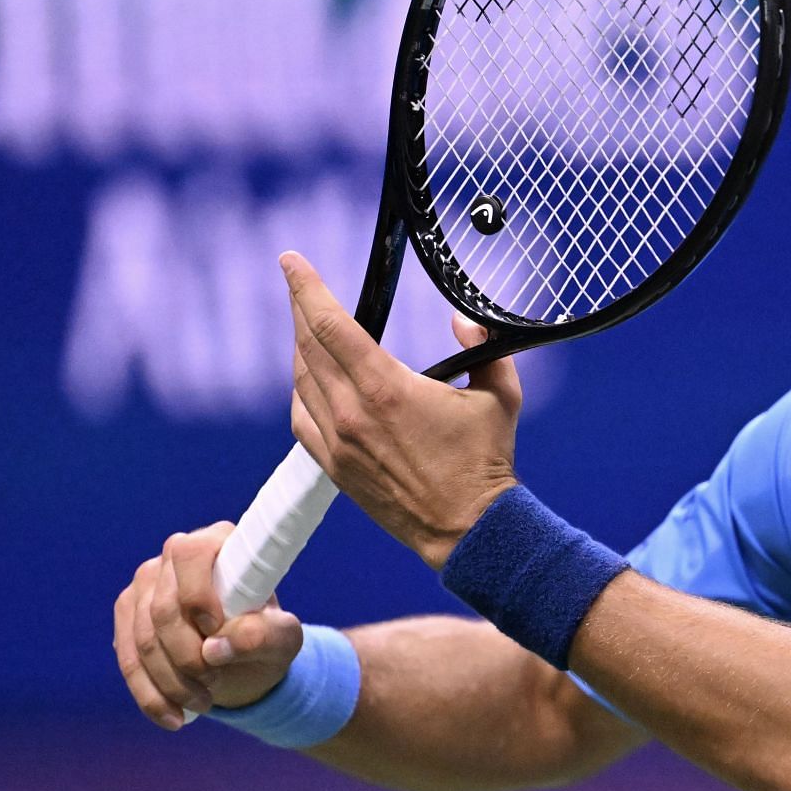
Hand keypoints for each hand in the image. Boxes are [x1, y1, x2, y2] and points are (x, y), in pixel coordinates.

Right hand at [113, 522, 303, 728]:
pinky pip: (127, 658)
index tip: (216, 630)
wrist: (244, 658)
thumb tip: (215, 649)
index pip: (192, 555)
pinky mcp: (128, 614)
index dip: (198, 595)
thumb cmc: (267, 636)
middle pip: (164, 609)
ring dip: (171, 681)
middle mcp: (175, 556)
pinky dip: (150, 694)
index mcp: (218, 543)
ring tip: (204, 704)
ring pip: (143, 639)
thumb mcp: (282, 640)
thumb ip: (262, 636)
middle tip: (213, 685)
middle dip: (187, 657)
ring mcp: (145, 584)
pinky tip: (173, 719)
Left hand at [282, 251, 520, 568]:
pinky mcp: (335, 468)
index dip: (306, 287)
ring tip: (309, 328)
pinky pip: (303, 418)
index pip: (330, 324)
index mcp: (387, 388)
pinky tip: (314, 380)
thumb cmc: (485, 462)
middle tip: (298, 284)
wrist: (467, 529)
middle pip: (308, 347)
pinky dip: (303, 391)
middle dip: (299, 308)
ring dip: (302, 348)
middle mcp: (353, 413)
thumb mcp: (500, 394)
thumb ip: (486, 348)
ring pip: (301, 381)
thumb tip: (463, 321)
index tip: (291, 260)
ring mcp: (339, 443)